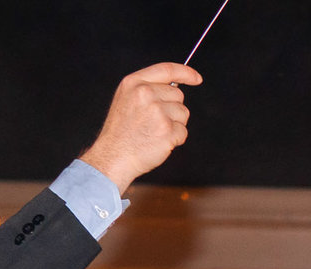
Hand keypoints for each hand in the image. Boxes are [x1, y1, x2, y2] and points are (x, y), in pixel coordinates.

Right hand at [79, 63, 201, 194]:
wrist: (113, 156)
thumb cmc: (121, 131)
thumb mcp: (126, 99)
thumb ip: (147, 88)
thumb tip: (176, 85)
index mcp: (134, 83)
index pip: (166, 70)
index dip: (185, 72)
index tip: (197, 78)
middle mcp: (145, 93)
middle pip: (178, 95)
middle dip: (172, 108)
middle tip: (154, 122)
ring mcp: (157, 111)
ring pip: (183, 113)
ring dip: (175, 124)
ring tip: (154, 132)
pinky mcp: (166, 130)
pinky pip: (183, 132)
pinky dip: (175, 139)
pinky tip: (158, 142)